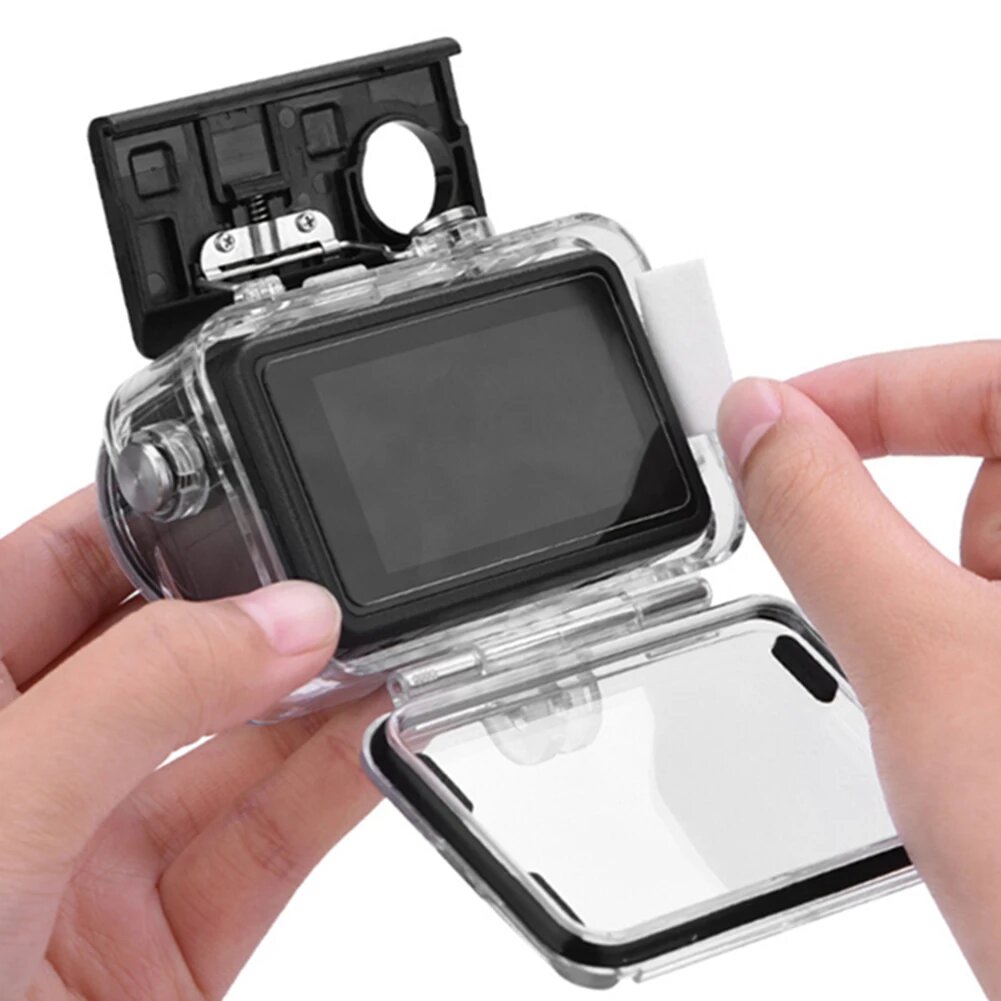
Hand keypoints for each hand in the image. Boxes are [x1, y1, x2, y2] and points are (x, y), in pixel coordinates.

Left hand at [0, 489, 384, 1000]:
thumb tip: (282, 617)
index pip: (61, 562)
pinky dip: (335, 787)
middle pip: (168, 651)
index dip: (160, 518)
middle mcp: (29, 770)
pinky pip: (270, 839)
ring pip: (234, 745)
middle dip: (258, 614)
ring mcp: (100, 858)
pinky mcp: (172, 942)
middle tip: (338, 584)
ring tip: (385, 652)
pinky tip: (380, 737)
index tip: (259, 492)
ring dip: (316, 699)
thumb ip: (138, 696)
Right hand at [717, 340, 1000, 997]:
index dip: (868, 390)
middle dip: (914, 559)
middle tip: (904, 651)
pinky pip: (994, 636)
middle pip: (991, 482)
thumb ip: (822, 520)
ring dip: (937, 637)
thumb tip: (758, 419)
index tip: (768, 425)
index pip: (987, 377)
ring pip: (986, 574)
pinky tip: (986, 759)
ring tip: (968, 744)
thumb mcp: (919, 661)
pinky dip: (963, 673)